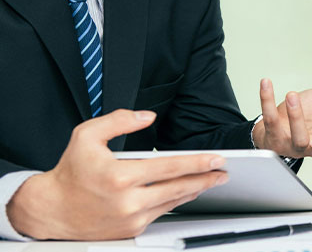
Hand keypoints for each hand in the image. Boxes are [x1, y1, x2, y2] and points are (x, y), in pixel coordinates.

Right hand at [7, 110, 227, 239]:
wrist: (51, 210)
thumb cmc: (70, 172)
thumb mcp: (87, 135)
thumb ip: (119, 121)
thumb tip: (147, 117)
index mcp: (120, 176)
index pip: (170, 167)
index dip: (197, 163)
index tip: (217, 159)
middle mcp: (127, 201)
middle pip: (179, 188)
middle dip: (206, 178)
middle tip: (224, 171)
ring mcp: (130, 219)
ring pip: (173, 202)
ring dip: (195, 190)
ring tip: (212, 180)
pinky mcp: (131, 230)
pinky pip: (161, 212)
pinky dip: (177, 201)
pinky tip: (187, 192)